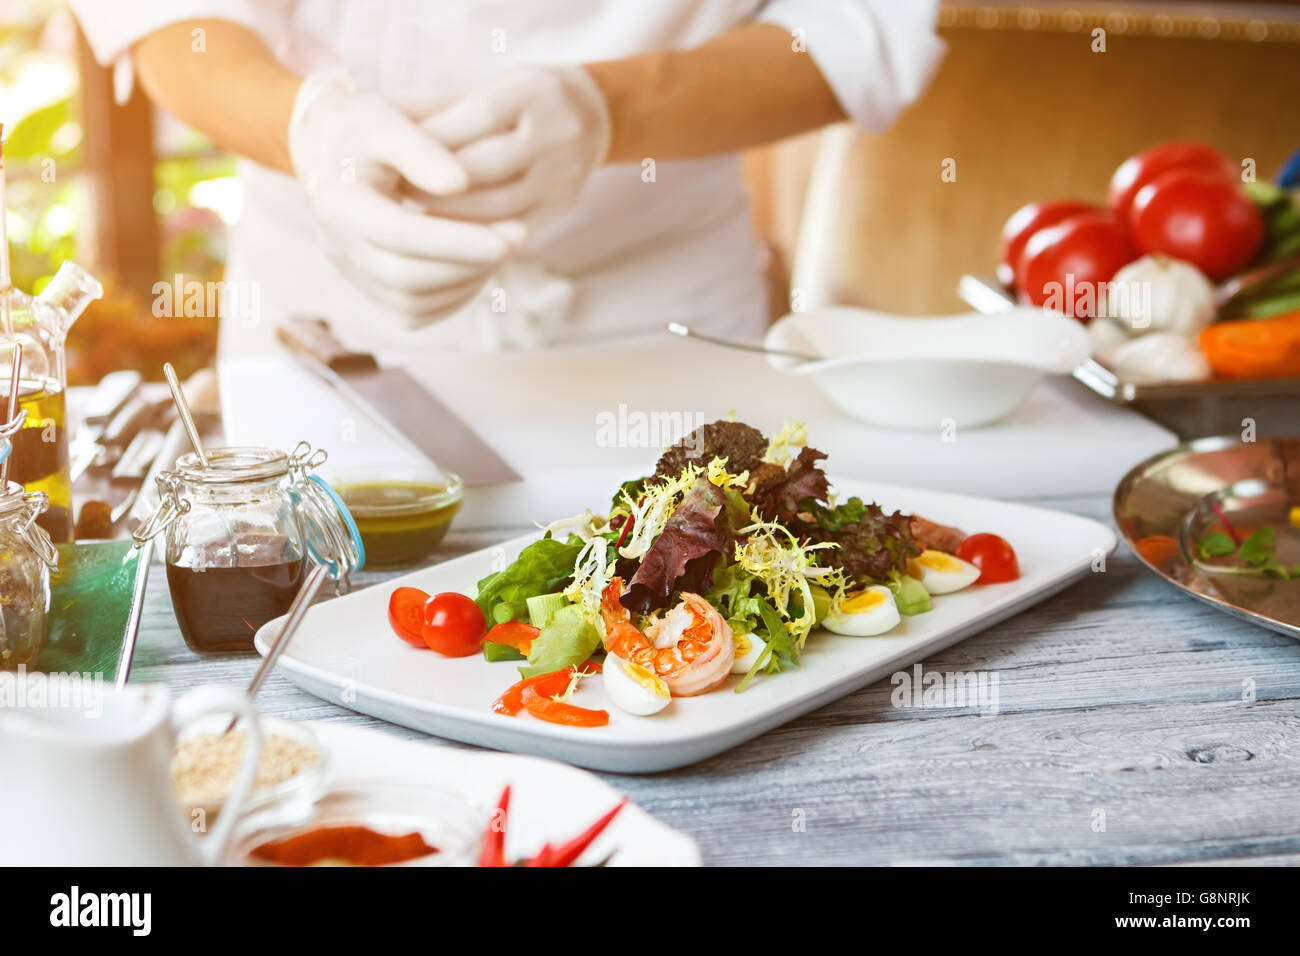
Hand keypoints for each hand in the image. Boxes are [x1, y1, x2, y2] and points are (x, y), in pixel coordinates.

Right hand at [288, 72, 525, 322]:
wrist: (334, 154)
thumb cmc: (368, 131)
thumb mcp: (388, 121)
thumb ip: (421, 149)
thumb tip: (461, 183)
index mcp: (337, 203)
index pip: (399, 233)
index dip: (458, 239)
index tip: (512, 232)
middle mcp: (336, 247)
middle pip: (407, 278)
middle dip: (470, 262)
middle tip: (519, 236)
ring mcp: (351, 275)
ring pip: (413, 304)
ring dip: (467, 281)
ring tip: (504, 246)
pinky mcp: (369, 292)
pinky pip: (413, 313)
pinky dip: (453, 296)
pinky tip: (480, 265)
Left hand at [411, 65, 609, 228]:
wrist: (594, 118)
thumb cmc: (520, 101)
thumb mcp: (485, 90)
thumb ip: (436, 109)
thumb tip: (378, 120)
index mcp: (533, 92)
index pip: (478, 117)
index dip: (433, 141)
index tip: (393, 156)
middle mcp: (556, 132)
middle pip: (486, 167)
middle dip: (434, 183)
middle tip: (393, 194)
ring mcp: (563, 174)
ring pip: (498, 207)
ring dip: (449, 217)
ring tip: (412, 219)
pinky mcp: (562, 207)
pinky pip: (510, 230)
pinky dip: (473, 236)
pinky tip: (443, 238)